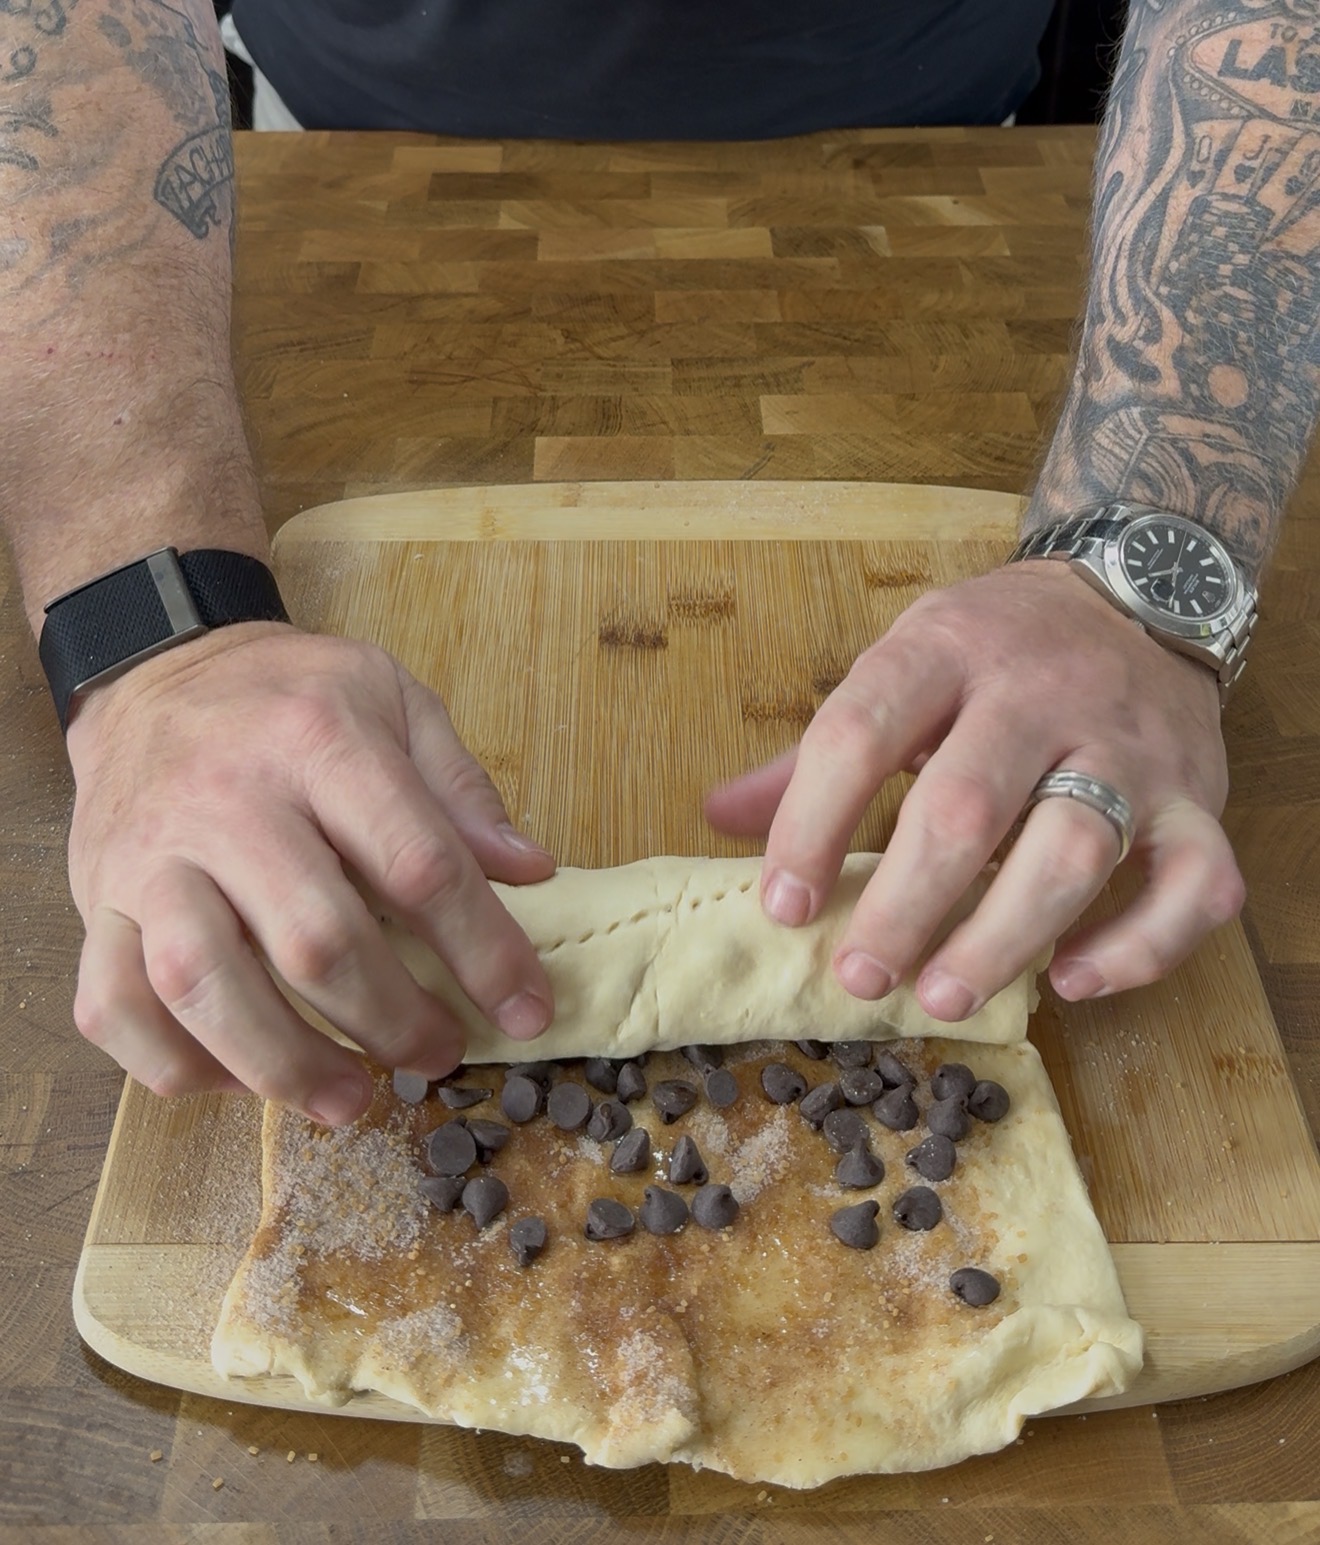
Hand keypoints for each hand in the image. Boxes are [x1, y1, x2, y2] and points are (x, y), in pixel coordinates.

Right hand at [65, 623, 555, 1123]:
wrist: (154, 670)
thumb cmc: (288, 696)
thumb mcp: (394, 700)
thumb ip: (461, 790)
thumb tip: (533, 872)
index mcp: (318, 740)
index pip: (416, 863)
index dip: (483, 950)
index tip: (525, 1009)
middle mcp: (226, 799)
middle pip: (314, 940)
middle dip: (393, 1020)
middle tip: (439, 1054)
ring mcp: (148, 857)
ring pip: (202, 984)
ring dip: (285, 1063)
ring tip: (351, 1098)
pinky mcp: (92, 900)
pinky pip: (114, 1006)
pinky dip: (175, 1063)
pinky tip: (241, 1078)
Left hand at [705, 563, 1243, 1018]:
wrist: (1139, 591)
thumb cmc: (998, 647)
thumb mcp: (904, 664)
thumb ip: (817, 749)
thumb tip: (717, 817)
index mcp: (945, 650)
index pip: (860, 732)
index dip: (811, 824)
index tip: (780, 905)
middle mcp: (1040, 692)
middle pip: (966, 807)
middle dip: (904, 905)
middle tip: (859, 974)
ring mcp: (1129, 745)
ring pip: (1074, 850)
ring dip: (1003, 938)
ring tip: (941, 998)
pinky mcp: (1200, 795)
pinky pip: (1195, 883)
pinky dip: (1142, 945)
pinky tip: (1073, 981)